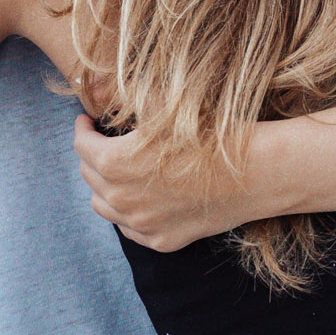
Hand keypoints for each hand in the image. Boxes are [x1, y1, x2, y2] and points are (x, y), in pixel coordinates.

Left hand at [74, 115, 260, 250]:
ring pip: (104, 207)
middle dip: (92, 156)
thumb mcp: (164, 109)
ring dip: (104, 187)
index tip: (87, 121)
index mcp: (115, 163)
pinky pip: (130, 229)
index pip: (81, 146)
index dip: (82, 129)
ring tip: (116, 171)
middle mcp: (121, 199)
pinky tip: (139, 198)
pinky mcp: (162, 240)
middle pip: (89, 176)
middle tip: (103, 142)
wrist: (254, 172)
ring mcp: (141, 225)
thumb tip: (106, 94)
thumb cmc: (212, 135)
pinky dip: (128, 213)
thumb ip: (129, 102)